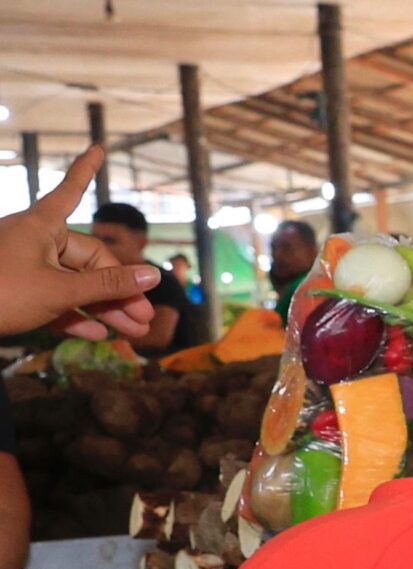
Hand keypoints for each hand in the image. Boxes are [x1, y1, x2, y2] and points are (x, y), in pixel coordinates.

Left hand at [0, 147, 160, 339]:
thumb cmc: (1, 292)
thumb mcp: (59, 290)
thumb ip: (108, 285)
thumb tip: (154, 274)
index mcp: (41, 226)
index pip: (70, 192)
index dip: (85, 172)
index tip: (98, 148)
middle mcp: (34, 241)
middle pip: (88, 259)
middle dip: (119, 290)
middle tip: (145, 319)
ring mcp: (24, 267)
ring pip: (75, 284)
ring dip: (104, 309)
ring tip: (133, 333)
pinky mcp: (18, 292)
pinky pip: (56, 300)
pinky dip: (77, 316)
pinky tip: (99, 335)